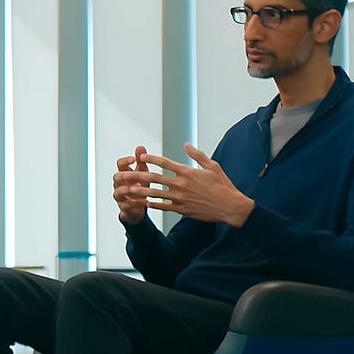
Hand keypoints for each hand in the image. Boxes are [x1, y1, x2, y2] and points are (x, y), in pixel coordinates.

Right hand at [112, 145, 149, 225]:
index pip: (120, 164)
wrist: (138, 207)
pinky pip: (127, 205)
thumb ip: (141, 161)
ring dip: (127, 190)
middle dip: (124, 175)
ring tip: (137, 188)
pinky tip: (145, 201)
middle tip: (132, 174)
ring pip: (118, 192)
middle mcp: (119, 184)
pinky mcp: (124, 207)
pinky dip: (136, 203)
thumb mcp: (142, 173)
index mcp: (124, 174)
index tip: (133, 158)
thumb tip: (140, 147)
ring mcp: (120, 196)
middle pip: (116, 177)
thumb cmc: (140, 188)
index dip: (125, 161)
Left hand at [125, 143, 254, 226]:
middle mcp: (181, 184)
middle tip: (123, 174)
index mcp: (187, 171)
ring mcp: (180, 197)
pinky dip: (152, 205)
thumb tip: (186, 145)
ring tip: (126, 190)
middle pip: (154, 178)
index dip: (151, 158)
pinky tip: (143, 203)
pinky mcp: (181, 209)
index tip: (140, 156)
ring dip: (139, 191)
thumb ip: (197, 155)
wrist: (230, 206)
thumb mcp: (212, 166)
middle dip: (137, 175)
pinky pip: (163, 207)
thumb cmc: (223, 185)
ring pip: (154, 193)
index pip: (164, 163)